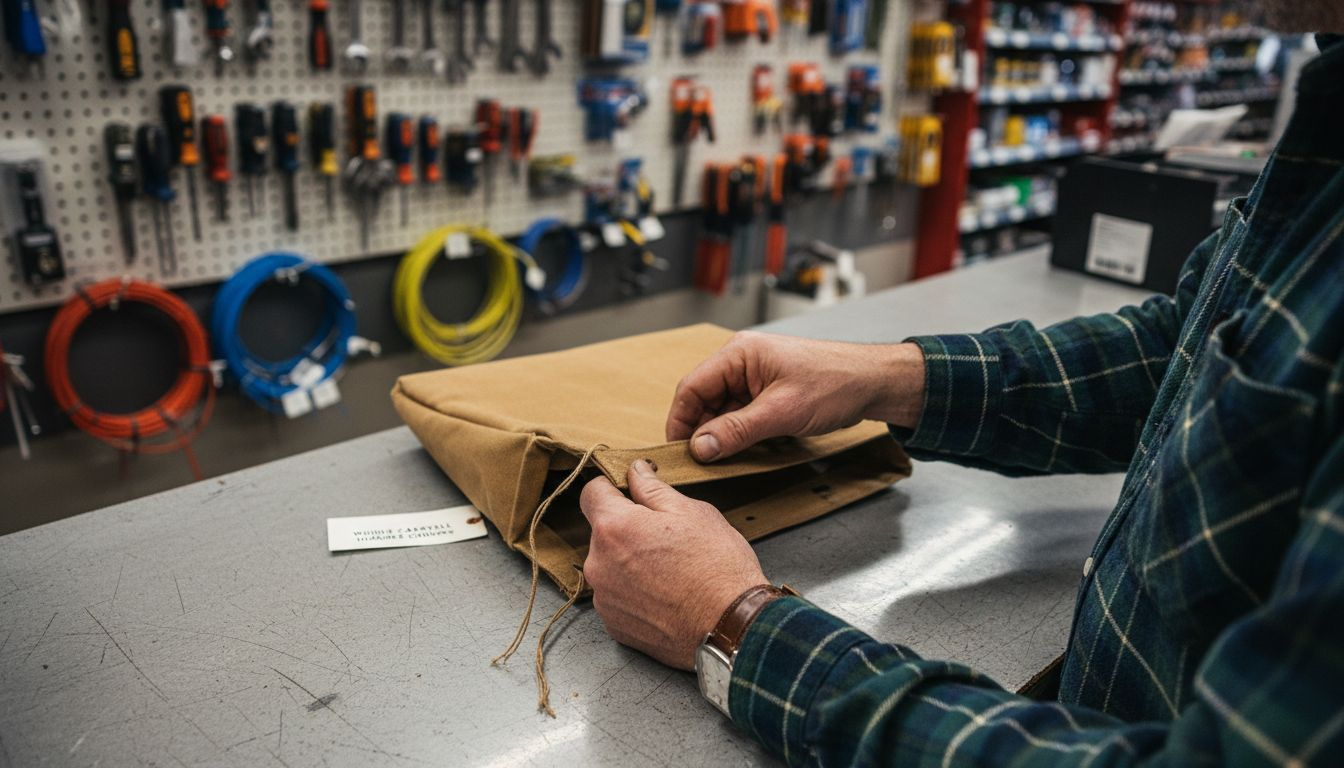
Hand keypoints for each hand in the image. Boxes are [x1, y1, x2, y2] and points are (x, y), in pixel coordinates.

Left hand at [580, 460, 767, 669]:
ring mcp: (604, 598)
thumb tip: (635, 470)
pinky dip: (634, 593)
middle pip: (603, 533)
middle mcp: (599, 564)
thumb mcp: (692, 512)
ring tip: (669, 571)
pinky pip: (617, 597)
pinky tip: (665, 595)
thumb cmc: (717, 567)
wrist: (732, 627)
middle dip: (627, 529)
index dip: (613, 488)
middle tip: (667, 538)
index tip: (631, 494)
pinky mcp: (614, 625)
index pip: (591, 492)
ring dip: (629, 563)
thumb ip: (653, 489)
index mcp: (614, 527)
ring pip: (609, 566)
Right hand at [666, 331, 926, 461]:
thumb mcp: (781, 413)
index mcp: (739, 354)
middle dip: (702, 431)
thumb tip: (699, 448)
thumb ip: (736, 430)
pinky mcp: (768, 391)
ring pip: (722, 410)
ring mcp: (755, 376)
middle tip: (702, 463)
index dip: (680, 422)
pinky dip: (740, 433)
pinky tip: (747, 450)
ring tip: (727, 459)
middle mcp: (741, 361)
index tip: (679, 452)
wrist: (874, 382)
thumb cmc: (834, 385)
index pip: (691, 388)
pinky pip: (741, 413)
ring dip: (723, 434)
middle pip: (704, 400)